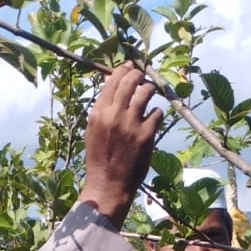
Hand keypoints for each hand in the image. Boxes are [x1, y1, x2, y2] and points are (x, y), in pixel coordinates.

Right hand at [78, 63, 161, 226]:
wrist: (108, 184)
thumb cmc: (100, 158)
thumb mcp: (94, 130)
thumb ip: (103, 109)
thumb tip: (113, 85)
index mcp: (98, 113)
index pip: (113, 81)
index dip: (123, 70)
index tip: (130, 66)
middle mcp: (114, 115)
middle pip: (130, 82)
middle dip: (139, 74)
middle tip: (143, 76)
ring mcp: (131, 124)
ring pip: (146, 93)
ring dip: (150, 90)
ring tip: (150, 92)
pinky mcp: (146, 135)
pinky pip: (157, 113)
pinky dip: (157, 113)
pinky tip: (153, 119)